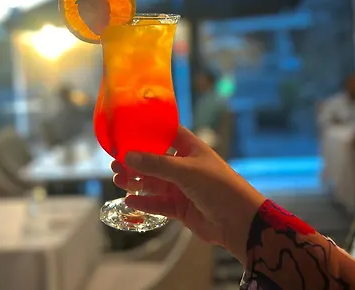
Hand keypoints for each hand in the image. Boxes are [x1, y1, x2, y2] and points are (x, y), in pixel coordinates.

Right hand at [111, 126, 264, 264]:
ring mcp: (181, 186)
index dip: (147, 132)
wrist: (240, 222)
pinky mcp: (180, 207)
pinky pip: (158, 203)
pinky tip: (130, 201)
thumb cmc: (217, 186)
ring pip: (153, 182)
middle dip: (135, 162)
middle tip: (115, 162)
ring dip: (136, 182)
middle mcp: (183, 165)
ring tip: (117, 180)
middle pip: (154, 160)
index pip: (165, 134)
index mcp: (189, 148)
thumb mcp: (185, 171)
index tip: (126, 132)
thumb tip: (127, 156)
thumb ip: (155, 164)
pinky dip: (145, 202)